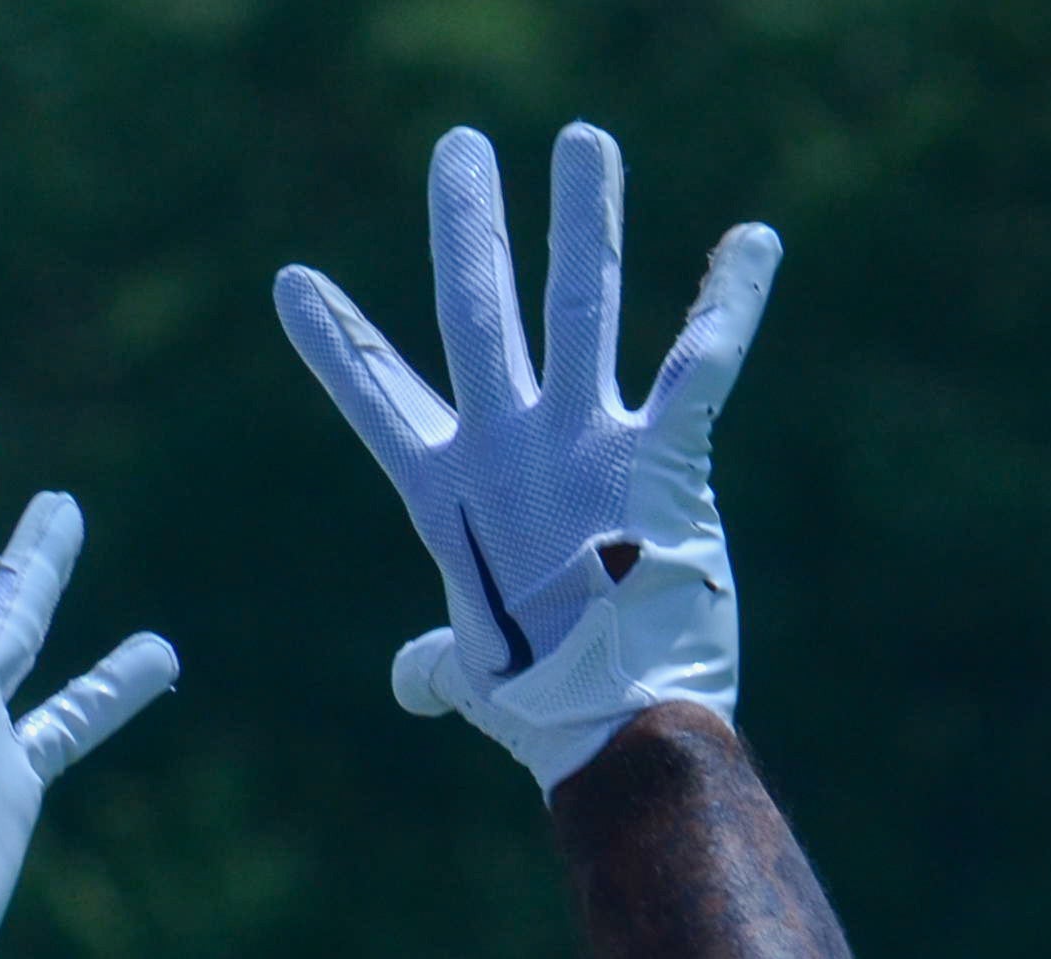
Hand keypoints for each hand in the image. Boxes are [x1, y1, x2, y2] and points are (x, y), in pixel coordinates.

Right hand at [276, 124, 779, 790]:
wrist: (613, 726)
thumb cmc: (538, 706)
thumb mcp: (470, 673)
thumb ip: (437, 661)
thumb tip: (414, 682)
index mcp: (446, 492)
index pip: (376, 396)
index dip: (335, 341)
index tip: (292, 280)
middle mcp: (506, 446)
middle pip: (475, 311)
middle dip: (467, 225)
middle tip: (459, 147)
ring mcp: (582, 441)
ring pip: (581, 300)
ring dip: (584, 215)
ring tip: (583, 140)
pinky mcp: (663, 453)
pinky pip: (701, 360)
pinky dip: (732, 297)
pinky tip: (759, 238)